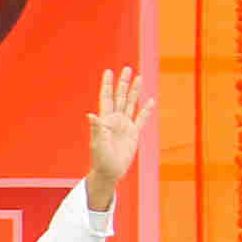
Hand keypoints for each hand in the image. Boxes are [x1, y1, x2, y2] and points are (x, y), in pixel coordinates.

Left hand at [82, 65, 152, 211]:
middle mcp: (115, 119)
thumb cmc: (100, 159)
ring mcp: (125, 125)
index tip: (108, 71)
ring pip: (131, 103)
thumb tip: (91, 115)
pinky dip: (146, 110)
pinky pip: (141, 119)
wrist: (109, 172)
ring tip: (139, 77)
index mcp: (105, 120)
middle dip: (123, 83)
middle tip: (126, 69)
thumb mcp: (98, 143)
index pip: (106, 98)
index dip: (107, 85)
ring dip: (135, 91)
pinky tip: (150, 100)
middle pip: (120, 96)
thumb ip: (96, 128)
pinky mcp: (133, 133)